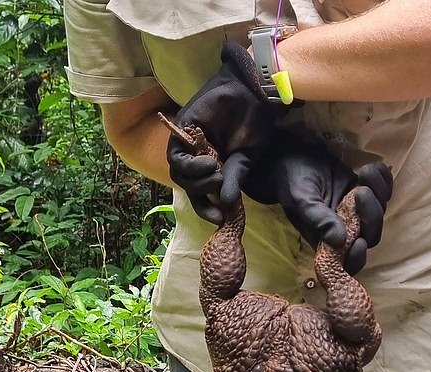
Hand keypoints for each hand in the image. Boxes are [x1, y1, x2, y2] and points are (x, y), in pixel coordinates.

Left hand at [169, 42, 281, 223]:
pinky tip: (209, 162)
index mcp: (213, 165)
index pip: (201, 193)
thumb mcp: (246, 159)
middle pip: (187, 185)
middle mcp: (198, 157)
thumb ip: (234, 179)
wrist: (252, 93)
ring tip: (216, 172)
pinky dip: (190, 166)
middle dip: (202, 194)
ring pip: (179, 174)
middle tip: (220, 184)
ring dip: (197, 180)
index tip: (219, 218)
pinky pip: (176, 158)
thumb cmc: (255, 124)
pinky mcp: (182, 130)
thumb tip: (226, 204)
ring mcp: (188, 144)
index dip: (206, 209)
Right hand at [226, 132, 392, 273]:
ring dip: (378, 192)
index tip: (359, 241)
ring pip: (380, 212)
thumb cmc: (293, 182)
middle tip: (360, 191)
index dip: (358, 257)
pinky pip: (385, 191)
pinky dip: (384, 179)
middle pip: (372, 235)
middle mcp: (346, 229)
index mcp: (328, 240)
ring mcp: (358, 211)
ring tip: (363, 172)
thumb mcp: (302, 201)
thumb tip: (339, 241)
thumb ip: (319, 221)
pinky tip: (371, 167)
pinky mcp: (366, 191)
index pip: (349, 261)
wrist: (294, 157)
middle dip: (371, 215)